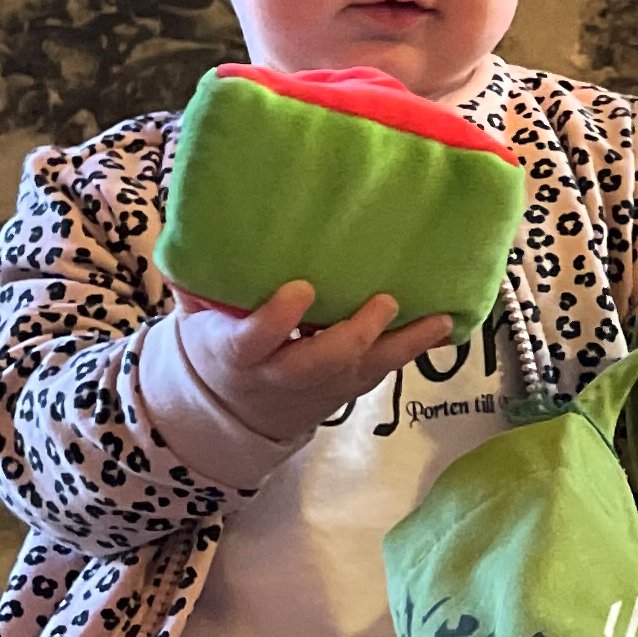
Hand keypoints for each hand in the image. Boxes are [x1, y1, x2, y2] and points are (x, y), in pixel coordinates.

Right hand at [168, 279, 454, 449]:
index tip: (301, 289)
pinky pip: (382, 372)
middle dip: (353, 336)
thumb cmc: (220, 342)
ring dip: (401, 346)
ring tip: (436, 321)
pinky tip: (443, 326)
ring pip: (361, 372)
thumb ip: (195, 281)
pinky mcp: (346, 389)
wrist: (235, 409)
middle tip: (383, 302)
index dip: (277, 319)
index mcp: (236, 353)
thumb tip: (194, 228)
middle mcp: (280, 375)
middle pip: (318, 364)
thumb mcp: (197, 318)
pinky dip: (413, 349)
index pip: (254, 341)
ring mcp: (318, 387)